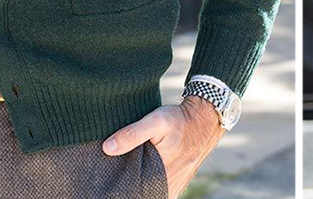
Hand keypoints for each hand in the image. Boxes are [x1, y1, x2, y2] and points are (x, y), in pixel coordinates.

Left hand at [102, 96, 224, 198]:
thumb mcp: (156, 121)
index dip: (119, 186)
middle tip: (116, 174)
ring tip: (128, 173)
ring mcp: (173, 187)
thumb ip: (132, 134)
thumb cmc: (180, 120)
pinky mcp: (176, 184)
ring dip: (139, 187)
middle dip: (128, 186)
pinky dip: (149, 186)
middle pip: (140, 193)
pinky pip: (158, 192)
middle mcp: (167, 186)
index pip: (131, 192)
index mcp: (159, 175)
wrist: (205, 120)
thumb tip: (108, 148)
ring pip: (149, 194)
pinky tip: (142, 175)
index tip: (108, 179)